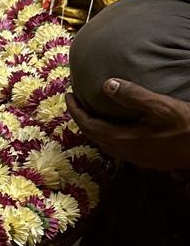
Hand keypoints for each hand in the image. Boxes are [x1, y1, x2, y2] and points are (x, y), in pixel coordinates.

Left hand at [67, 79, 189, 170]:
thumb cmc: (187, 125)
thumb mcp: (162, 106)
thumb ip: (134, 95)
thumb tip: (107, 84)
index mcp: (125, 139)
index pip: (89, 125)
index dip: (75, 110)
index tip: (68, 95)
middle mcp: (126, 152)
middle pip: (93, 136)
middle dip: (81, 118)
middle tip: (75, 101)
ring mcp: (136, 159)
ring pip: (104, 144)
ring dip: (94, 128)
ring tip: (90, 112)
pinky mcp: (146, 161)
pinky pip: (117, 148)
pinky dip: (107, 136)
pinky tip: (114, 127)